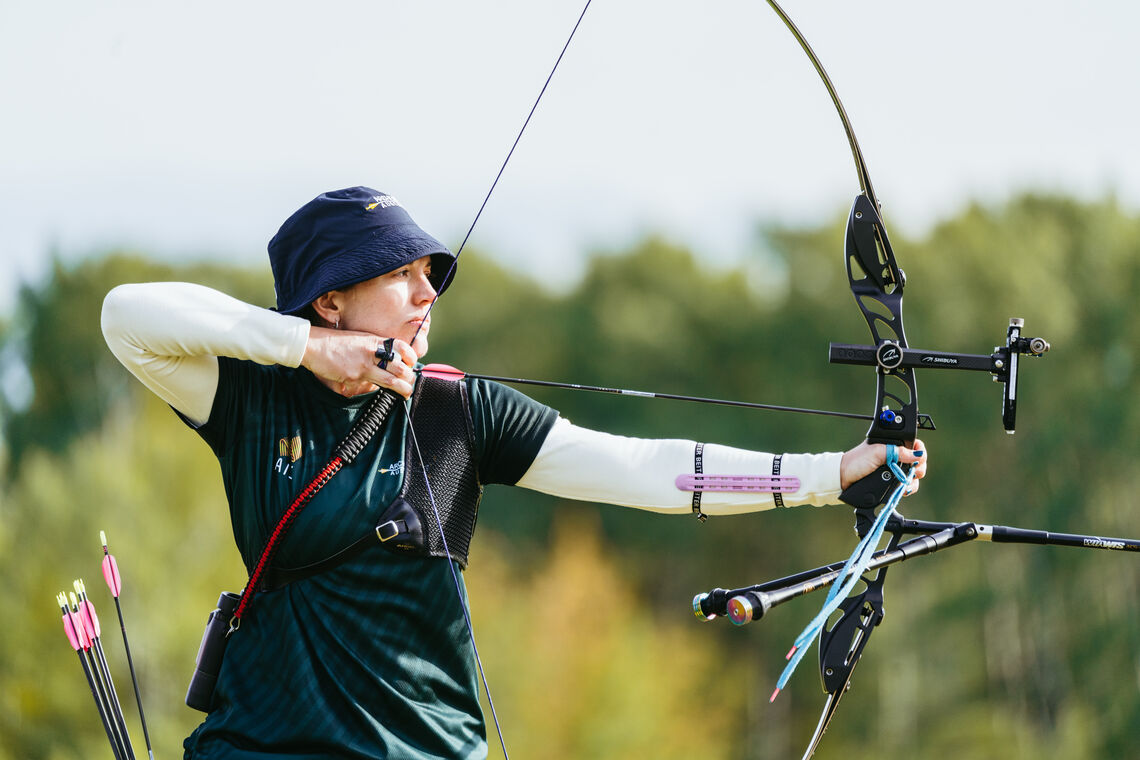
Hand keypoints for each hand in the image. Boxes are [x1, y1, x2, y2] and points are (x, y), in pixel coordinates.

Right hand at [301, 326, 418, 398]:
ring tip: (406, 394)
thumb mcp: (360, 340)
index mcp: (375, 340)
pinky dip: (381, 390)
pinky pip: (371, 385)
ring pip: (391, 380)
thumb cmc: (336, 343)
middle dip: (409, 378)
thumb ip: (374, 349)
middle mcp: (373, 352)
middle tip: (410, 384)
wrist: (315, 345)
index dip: (411, 357)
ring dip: (403, 389)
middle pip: (400, 367)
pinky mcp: (355, 376)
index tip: (412, 365)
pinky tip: (385, 393)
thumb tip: (388, 361)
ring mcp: (364, 364)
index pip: (402, 347)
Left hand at [839, 439, 927, 494]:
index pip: (914, 445)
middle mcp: (895, 457)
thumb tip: (916, 455)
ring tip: (906, 481)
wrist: (843, 479)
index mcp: (892, 445)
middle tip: (914, 471)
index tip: (918, 458)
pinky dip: (908, 488)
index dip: (919, 451)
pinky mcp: (892, 483)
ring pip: (914, 476)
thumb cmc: (856, 462)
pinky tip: (903, 489)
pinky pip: (907, 486)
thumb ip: (897, 451)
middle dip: (919, 467)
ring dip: (913, 480)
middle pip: (918, 462)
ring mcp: (894, 471)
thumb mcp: (877, 452)